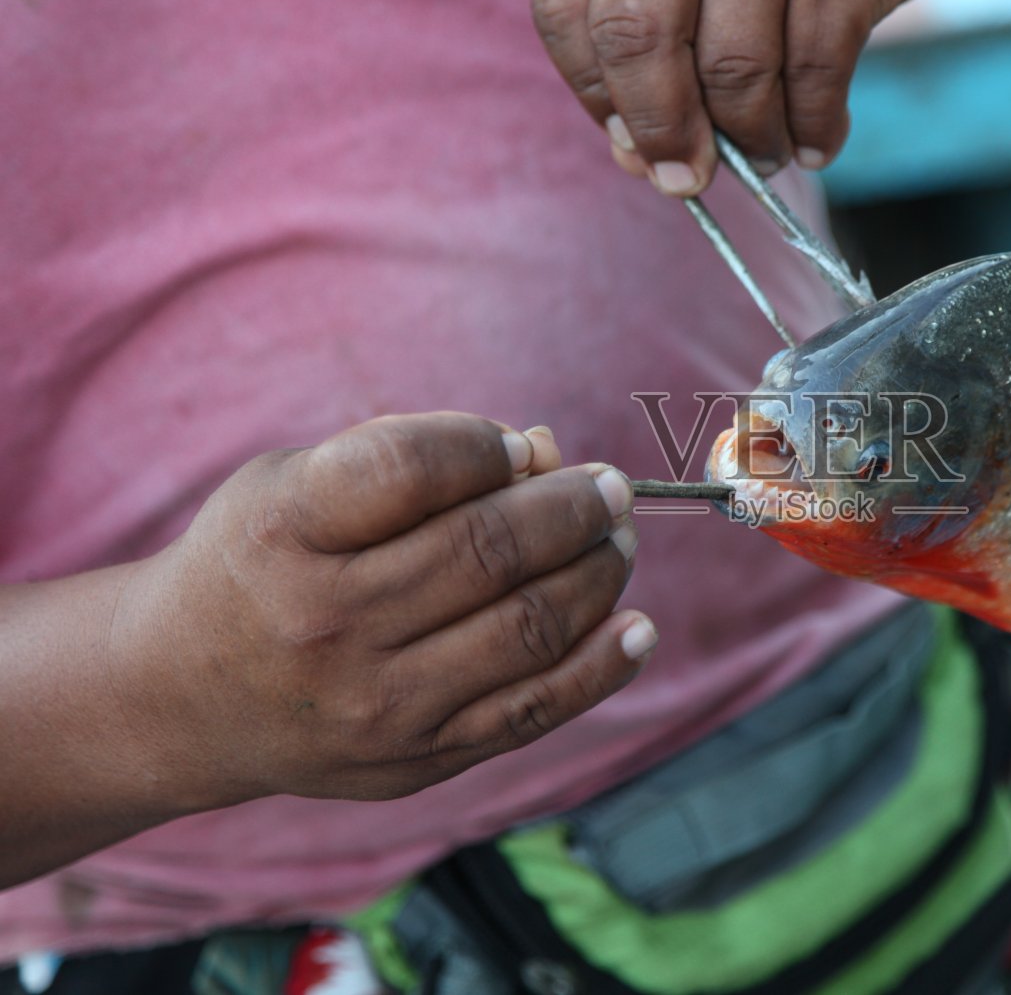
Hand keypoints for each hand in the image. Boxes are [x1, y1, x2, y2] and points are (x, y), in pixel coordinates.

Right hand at [114, 413, 651, 805]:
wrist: (181, 696)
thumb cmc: (262, 561)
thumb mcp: (296, 482)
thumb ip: (412, 456)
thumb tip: (544, 451)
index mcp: (283, 530)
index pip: (409, 468)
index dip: (485, 445)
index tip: (520, 445)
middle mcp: (326, 620)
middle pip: (486, 550)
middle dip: (572, 508)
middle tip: (608, 488)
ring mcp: (374, 702)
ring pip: (527, 628)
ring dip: (598, 573)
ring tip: (618, 540)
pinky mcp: (414, 759)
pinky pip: (533, 711)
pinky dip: (602, 666)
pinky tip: (636, 627)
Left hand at [480, 0, 948, 195]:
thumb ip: (620, 19)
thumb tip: (627, 150)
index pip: (567, 4)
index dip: (591, 88)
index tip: (625, 137)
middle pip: (636, 33)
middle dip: (659, 127)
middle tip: (684, 176)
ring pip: (733, 65)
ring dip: (749, 137)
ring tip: (763, 157)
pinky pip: (815, 68)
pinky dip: (813, 125)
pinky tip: (813, 142)